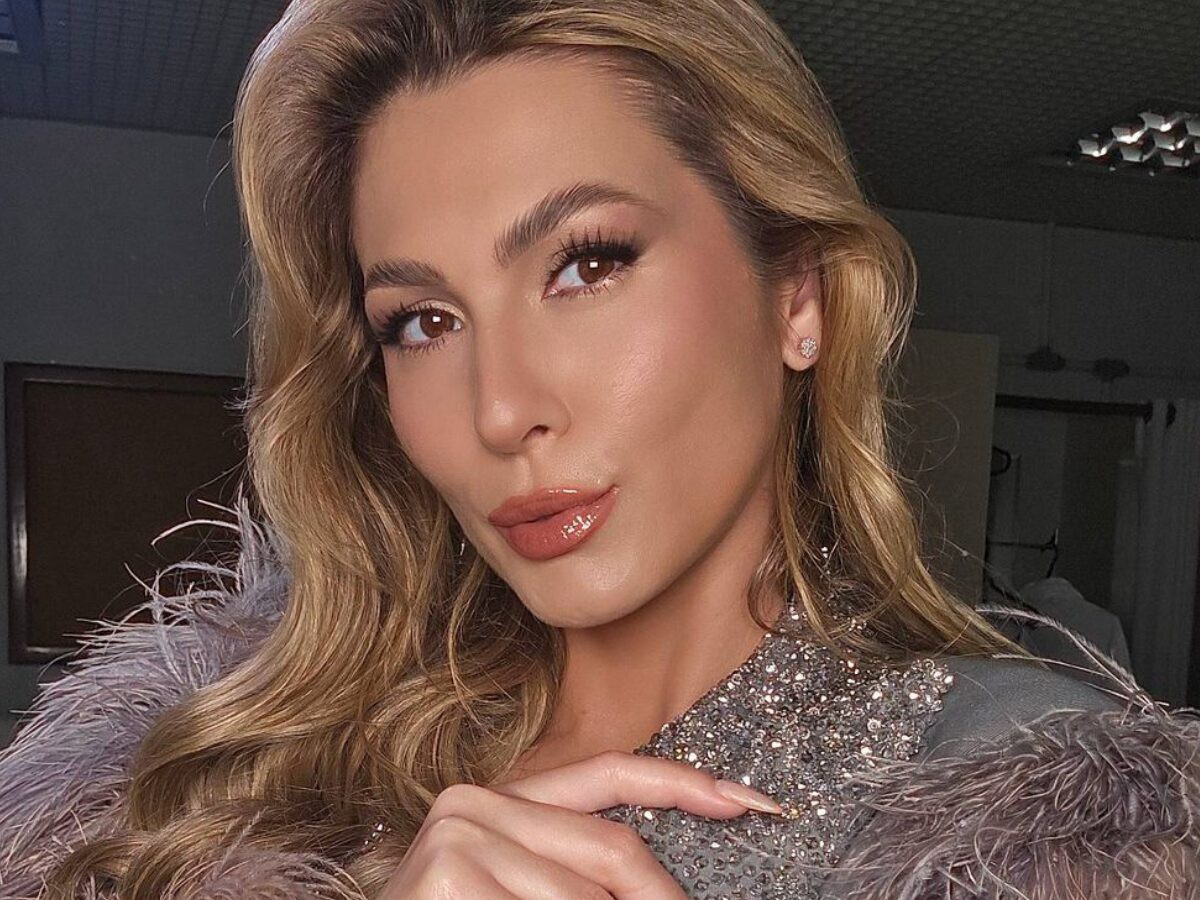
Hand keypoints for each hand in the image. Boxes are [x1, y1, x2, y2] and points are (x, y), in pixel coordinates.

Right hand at [378, 748, 781, 897]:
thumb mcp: (519, 895)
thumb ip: (576, 877)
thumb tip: (659, 890)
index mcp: (494, 802)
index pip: (609, 775)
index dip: (686, 784)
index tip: (755, 803)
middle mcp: (471, 800)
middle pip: (614, 851)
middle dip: (661, 899)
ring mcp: (457, 833)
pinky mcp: (450, 872)